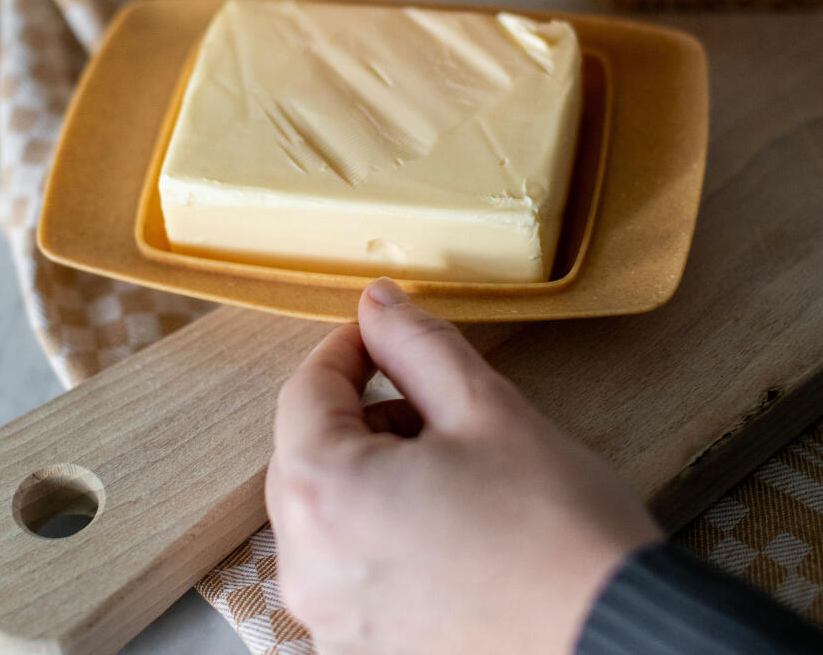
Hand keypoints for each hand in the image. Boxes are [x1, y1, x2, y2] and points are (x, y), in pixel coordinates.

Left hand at [266, 278, 661, 654]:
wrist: (619, 644)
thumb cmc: (557, 534)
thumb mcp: (485, 408)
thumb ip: (416, 344)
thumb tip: (376, 303)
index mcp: (325, 494)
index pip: (305, 391)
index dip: (345, 350)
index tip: (379, 336)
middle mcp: (308, 567)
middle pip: (307, 454)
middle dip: (360, 414)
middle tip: (427, 404)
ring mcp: (332, 621)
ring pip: (326, 512)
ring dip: (370, 471)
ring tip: (450, 469)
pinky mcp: (363, 650)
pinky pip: (347, 568)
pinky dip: (378, 532)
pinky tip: (446, 529)